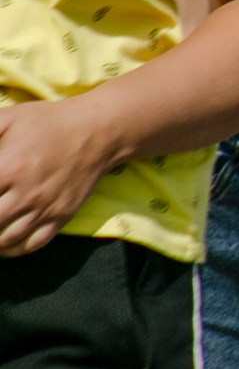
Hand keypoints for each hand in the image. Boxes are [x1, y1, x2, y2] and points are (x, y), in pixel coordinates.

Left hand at [0, 98, 122, 255]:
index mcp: (9, 167)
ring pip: (5, 239)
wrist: (99, 131)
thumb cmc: (48, 122)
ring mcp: (45, 208)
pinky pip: (33, 244)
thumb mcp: (8, 118)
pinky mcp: (62, 216)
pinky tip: (2, 244)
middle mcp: (26, 193)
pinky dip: (12, 250)